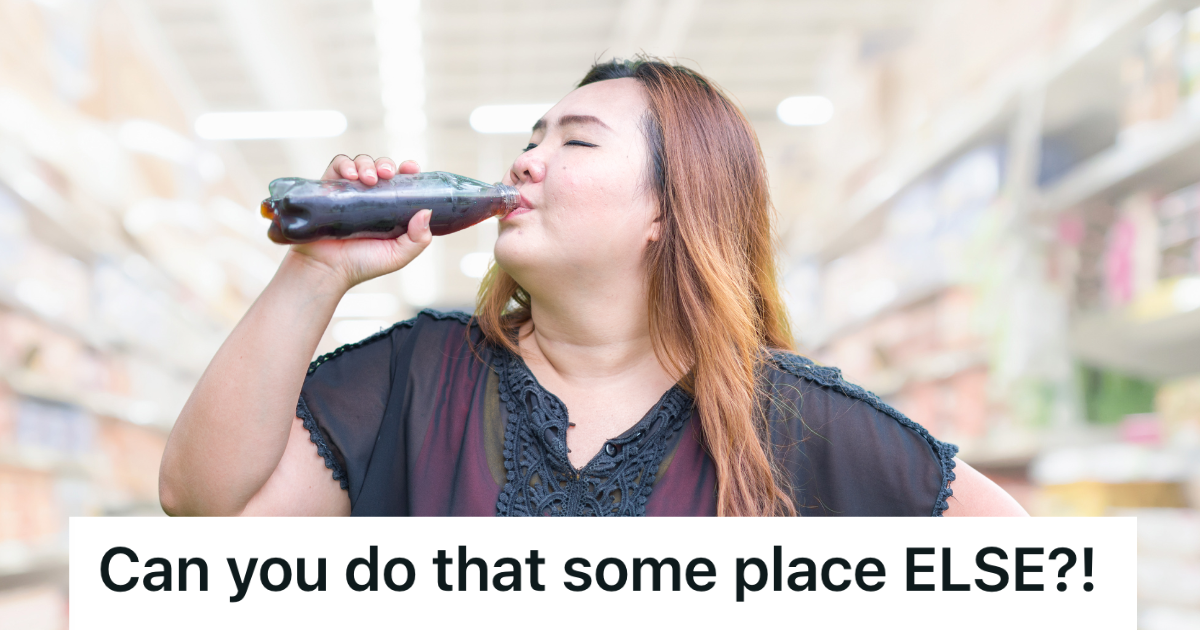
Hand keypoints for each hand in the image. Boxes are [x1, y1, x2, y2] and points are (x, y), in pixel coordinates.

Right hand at [284, 155, 431, 291]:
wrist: (327, 270)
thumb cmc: (363, 265)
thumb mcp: (398, 255)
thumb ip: (418, 239)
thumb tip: (426, 211)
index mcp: (390, 209)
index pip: (402, 182)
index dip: (408, 171)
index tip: (412, 168)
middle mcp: (370, 197)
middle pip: (381, 168)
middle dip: (386, 165)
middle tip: (387, 174)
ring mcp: (349, 192)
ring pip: (361, 163)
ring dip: (367, 164)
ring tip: (369, 178)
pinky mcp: (329, 189)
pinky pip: (337, 166)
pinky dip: (344, 165)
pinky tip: (350, 175)